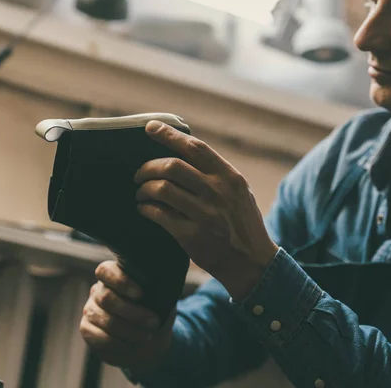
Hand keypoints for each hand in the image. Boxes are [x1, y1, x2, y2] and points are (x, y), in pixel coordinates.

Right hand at [80, 261, 174, 371]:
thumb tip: (168, 289)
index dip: (121, 281)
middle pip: (107, 298)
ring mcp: (90, 309)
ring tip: (147, 336)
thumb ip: (159, 292)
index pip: (106, 271)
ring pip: (105, 319)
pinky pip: (99, 336)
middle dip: (133, 312)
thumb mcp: (162, 301)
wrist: (148, 342)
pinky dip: (118, 343)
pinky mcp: (87, 329)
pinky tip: (131, 345)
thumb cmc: (155, 314)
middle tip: (154, 322)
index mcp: (115, 276)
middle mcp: (99, 290)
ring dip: (129, 331)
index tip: (141, 294)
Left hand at [134, 120, 278, 299]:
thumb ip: (216, 174)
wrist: (251, 262)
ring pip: (162, 189)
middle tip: (139, 173)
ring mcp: (204, 215)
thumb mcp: (239, 192)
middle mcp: (217, 193)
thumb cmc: (242, 223)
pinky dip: (146, 209)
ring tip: (141, 193)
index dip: (169, 135)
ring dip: (144, 189)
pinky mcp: (191, 236)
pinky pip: (159, 214)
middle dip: (148, 167)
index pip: (195, 147)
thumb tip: (182, 153)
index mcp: (229, 177)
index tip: (150, 127)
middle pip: (172, 166)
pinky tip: (144, 209)